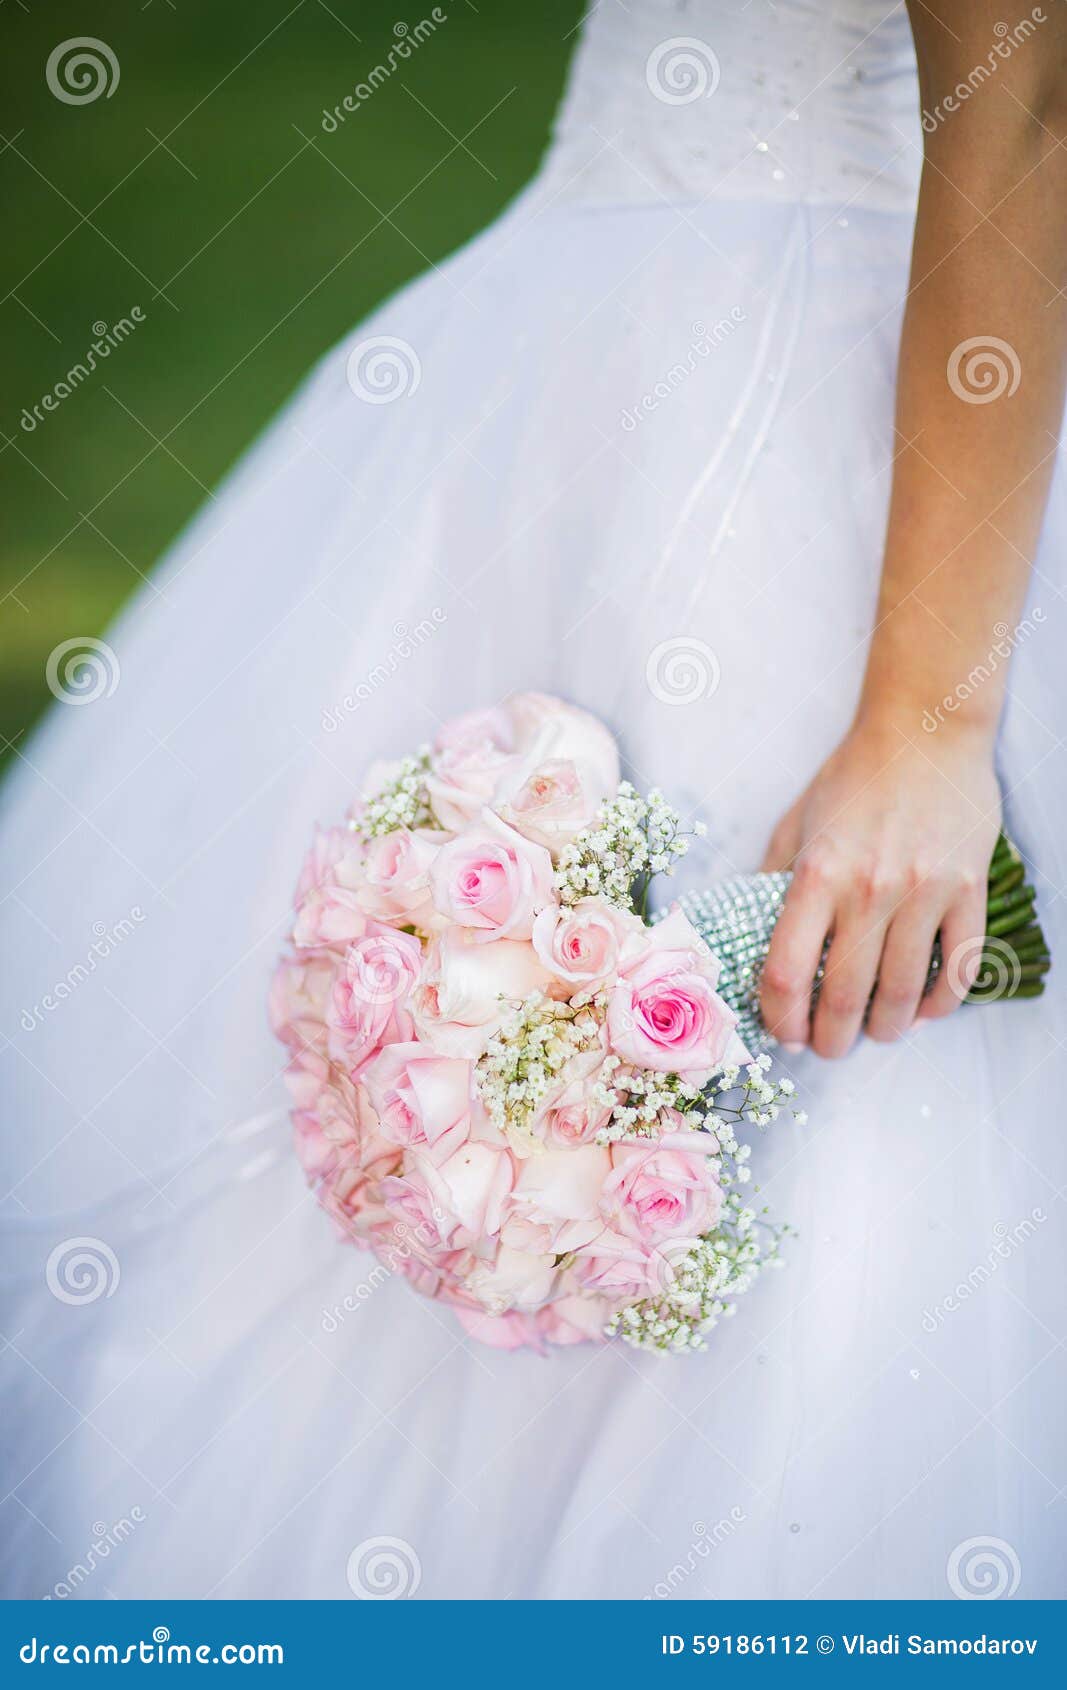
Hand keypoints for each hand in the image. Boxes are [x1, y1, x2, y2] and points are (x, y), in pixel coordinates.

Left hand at [759, 719, 1000, 1058]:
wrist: (924, 731)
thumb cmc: (853, 777)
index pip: (785, 972)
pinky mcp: (967, 890)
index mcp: (816, 874)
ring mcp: (924, 891)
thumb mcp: (795, 823)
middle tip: (828, 1047)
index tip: (783, 1032)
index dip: (780, 1019)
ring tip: (876, 1033)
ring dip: (886, 1029)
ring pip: (903, 993)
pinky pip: (957, 966)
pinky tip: (924, 1010)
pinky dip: (940, 1002)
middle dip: (831, 1039)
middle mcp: (868, 888)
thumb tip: (753, 940)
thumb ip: (773, 882)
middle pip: (843, 996)